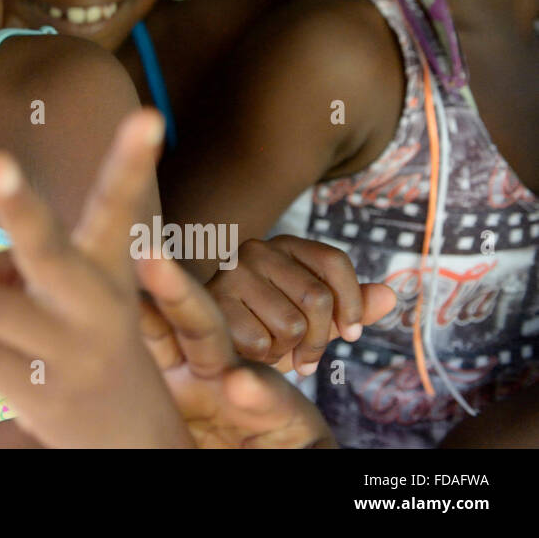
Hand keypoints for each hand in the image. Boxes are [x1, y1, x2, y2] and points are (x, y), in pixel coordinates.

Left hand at [0, 110, 192, 446]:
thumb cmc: (76, 341)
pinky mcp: (45, 392)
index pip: (117, 204)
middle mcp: (96, 301)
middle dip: (16, 204)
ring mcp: (73, 350)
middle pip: (44, 245)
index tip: (148, 116)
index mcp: (106, 264)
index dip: (133, 159)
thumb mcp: (45, 297)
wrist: (128, 438)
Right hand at [206, 235, 395, 374]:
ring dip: (286, 350)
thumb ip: (351, 306)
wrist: (212, 334)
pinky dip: (261, 356)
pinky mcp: (214, 301)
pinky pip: (260, 341)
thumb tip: (391, 296)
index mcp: (285, 245)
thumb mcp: (314, 315)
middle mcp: (257, 249)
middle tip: (306, 358)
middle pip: (317, 298)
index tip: (352, 335)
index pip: (334, 262)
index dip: (353, 303)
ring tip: (270, 346)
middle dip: (319, 340)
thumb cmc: (268, 322)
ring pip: (291, 324)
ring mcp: (232, 271)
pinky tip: (248, 349)